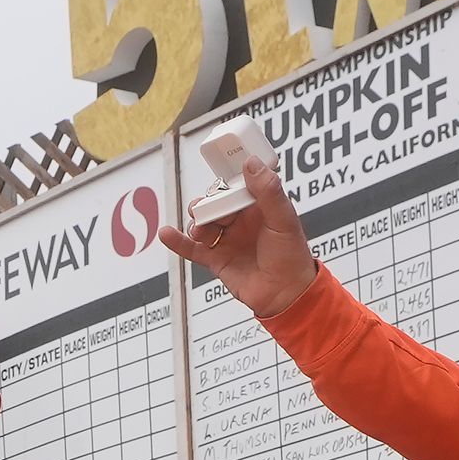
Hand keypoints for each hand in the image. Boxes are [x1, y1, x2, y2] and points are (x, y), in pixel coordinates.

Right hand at [154, 151, 319, 321]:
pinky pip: (191, 248)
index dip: (225, 182)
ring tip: (201, 229)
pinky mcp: (215, 259)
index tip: (219, 178)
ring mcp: (226, 239)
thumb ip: (268, 191)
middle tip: (211, 211)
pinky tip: (167, 233)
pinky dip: (177, 241)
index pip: (234, 186)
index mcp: (257, 207)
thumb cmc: (291, 258)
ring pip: (201, 223)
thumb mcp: (283, 219)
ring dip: (196, 223)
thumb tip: (252, 164)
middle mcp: (239, 221)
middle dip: (207, 205)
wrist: (286, 295)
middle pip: (213, 204)